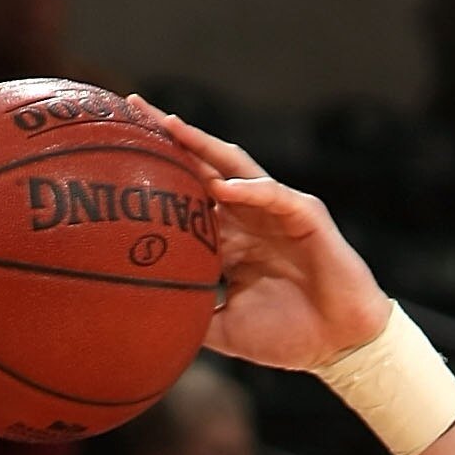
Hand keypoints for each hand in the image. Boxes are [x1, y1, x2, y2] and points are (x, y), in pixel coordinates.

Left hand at [135, 105, 390, 375]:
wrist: (338, 347)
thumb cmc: (288, 337)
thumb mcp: (226, 331)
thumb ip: (191, 318)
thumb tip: (144, 326)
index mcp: (229, 238)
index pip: (187, 196)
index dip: (157, 174)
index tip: (116, 154)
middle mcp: (248, 215)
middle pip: (203, 166)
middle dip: (172, 137)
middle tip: (133, 107)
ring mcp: (276, 210)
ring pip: (236, 167)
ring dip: (204, 145)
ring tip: (172, 125)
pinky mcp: (305, 215)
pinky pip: (273, 196)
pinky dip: (249, 190)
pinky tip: (222, 187)